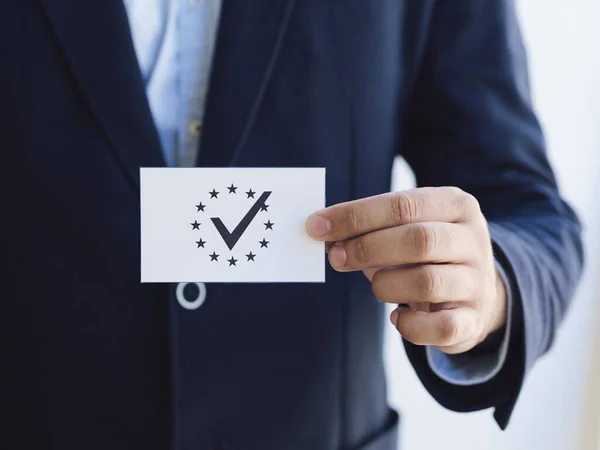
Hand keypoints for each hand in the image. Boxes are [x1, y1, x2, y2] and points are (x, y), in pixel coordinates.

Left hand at [306, 187, 506, 354]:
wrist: (475, 292)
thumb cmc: (425, 254)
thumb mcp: (404, 229)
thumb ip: (369, 228)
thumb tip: (324, 233)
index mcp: (455, 205)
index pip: (402, 205)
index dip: (355, 216)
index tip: (316, 226)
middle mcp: (472, 240)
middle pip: (418, 240)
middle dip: (366, 248)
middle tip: (336, 257)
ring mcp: (477, 281)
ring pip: (426, 282)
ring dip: (385, 285)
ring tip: (376, 285)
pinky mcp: (474, 319)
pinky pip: (441, 327)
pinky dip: (410, 326)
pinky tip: (396, 317)